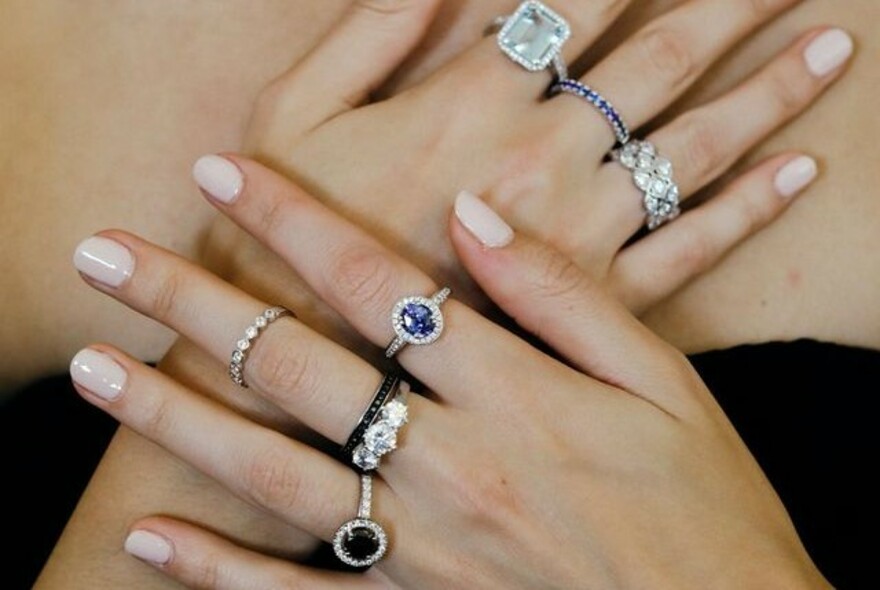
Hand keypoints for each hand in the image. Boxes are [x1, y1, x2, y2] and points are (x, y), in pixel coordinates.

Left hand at [71, 157, 829, 588]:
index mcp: (514, 396)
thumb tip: (474, 221)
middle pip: (298, 366)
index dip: (293, 220)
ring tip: (92, 371)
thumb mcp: (663, 382)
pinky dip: (219, 571)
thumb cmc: (704, 507)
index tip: (224, 173)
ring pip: (273, 472)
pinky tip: (150, 537)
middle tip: (107, 257)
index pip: (377, 284)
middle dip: (196, 301)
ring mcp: (423, 547)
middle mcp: (451, 465)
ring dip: (175, 418)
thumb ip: (563, 297)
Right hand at [207, 0, 847, 331]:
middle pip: (661, 58)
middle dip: (728, 1)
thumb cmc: (282, 238)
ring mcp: (580, 231)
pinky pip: (691, 249)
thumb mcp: (292, 111)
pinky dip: (750, 209)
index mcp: (472, 100)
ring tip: (833, 45)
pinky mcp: (594, 303)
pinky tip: (798, 172)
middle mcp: (543, 156)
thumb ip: (368, 31)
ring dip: (771, 88)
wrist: (293, 371)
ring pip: (698, 146)